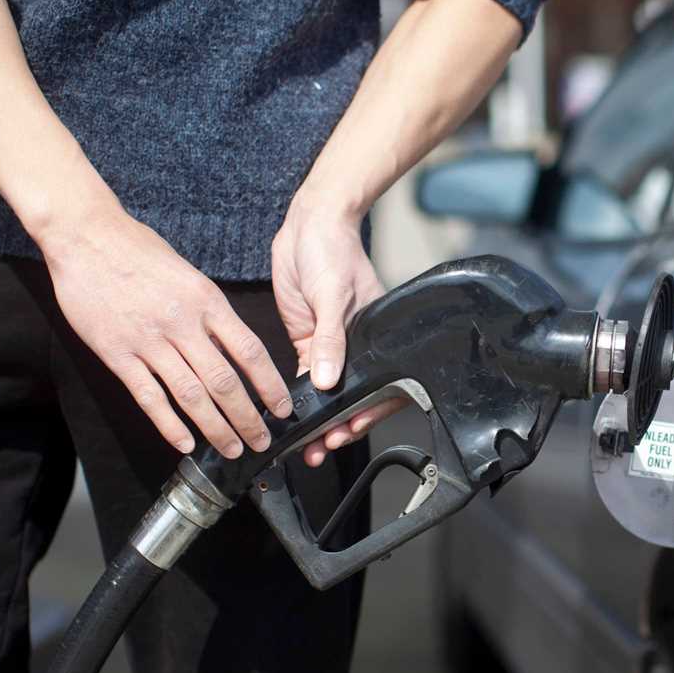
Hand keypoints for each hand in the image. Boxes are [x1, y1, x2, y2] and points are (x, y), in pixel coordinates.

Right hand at [42, 205, 291, 456]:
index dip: (270, 386)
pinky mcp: (116, 353)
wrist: (85, 235)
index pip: (250, 352)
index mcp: (207, 301)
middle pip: (224, 381)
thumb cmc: (140, 250)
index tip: (282, 408)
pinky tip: (186, 443)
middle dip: (248, 417)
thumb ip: (212, 312)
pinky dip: (169, 424)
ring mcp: (148, 341)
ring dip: (215, 427)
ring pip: (190, 395)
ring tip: (233, 449)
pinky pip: (148, 396)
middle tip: (263, 442)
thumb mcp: (191, 274)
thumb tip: (237, 348)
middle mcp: (182, 324)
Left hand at [272, 194, 403, 466]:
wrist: (310, 224)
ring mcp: (330, 346)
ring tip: (308, 445)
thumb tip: (328, 381)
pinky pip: (307, 378)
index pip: (381, 385)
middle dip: (342, 426)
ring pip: (330, 394)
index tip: (349, 432)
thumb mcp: (333, 295)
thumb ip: (330, 340)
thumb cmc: (333, 251)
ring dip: (320, 419)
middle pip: (355, 397)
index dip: (369, 413)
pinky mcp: (308, 341)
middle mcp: (356, 347)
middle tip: (323, 448)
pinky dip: (301, 399)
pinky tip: (292, 416)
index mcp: (375, 338)